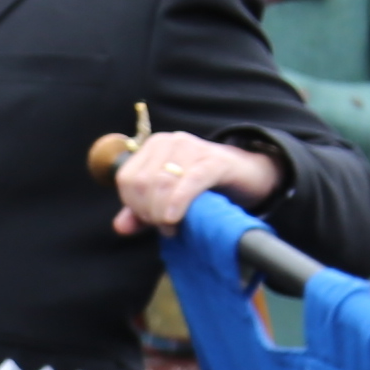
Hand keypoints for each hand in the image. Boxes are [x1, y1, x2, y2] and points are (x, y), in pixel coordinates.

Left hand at [110, 130, 278, 236]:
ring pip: (162, 184)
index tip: (153, 221)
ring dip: (163, 214)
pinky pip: (189, 182)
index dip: (134, 206)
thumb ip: (142, 213)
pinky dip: (178, 203)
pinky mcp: (215, 161)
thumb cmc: (206, 189)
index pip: (126, 179)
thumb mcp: (169, 200)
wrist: (249, 176)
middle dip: (149, 212)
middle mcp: (170, 141)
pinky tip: (174, 220)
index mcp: (154, 147)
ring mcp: (193, 148)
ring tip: (176, 226)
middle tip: (167, 226)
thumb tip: (120, 227)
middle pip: (142, 184)